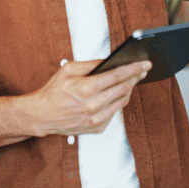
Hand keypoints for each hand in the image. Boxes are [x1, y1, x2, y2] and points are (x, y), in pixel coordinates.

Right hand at [26, 60, 150, 135]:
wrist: (43, 115)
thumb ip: (91, 64)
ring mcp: (97, 119)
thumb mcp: (69, 69)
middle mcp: (94, 106)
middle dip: (136, 77)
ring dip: (128, 89)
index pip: (118, 76)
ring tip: (131, 80)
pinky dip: (117, 101)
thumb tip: (110, 60)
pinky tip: (115, 94)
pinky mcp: (98, 128)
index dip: (135, 68)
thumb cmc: (54, 91)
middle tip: (142, 70)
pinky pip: (115, 112)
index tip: (145, 64)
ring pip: (123, 101)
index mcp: (87, 89)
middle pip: (124, 89)